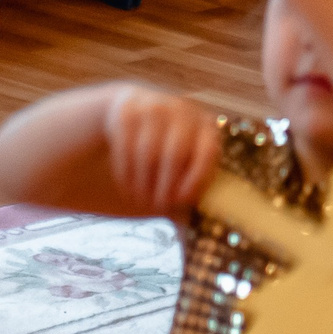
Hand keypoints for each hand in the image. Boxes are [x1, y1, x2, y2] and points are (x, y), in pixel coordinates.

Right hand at [103, 85, 219, 214]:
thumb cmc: (169, 147)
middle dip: (165, 186)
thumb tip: (193, 227)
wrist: (138, 111)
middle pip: (174, 154)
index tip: (183, 202)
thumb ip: (192, 185)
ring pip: (147, 153)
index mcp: (205, 124)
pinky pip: (125, 148)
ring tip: (142, 199)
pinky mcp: (127, 110)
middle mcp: (182, 110)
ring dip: (143, 183)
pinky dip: (126, 173)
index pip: (207, 152)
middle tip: (158, 206)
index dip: (196, 180)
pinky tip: (128, 187)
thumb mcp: (186, 159)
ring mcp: (153, 106)